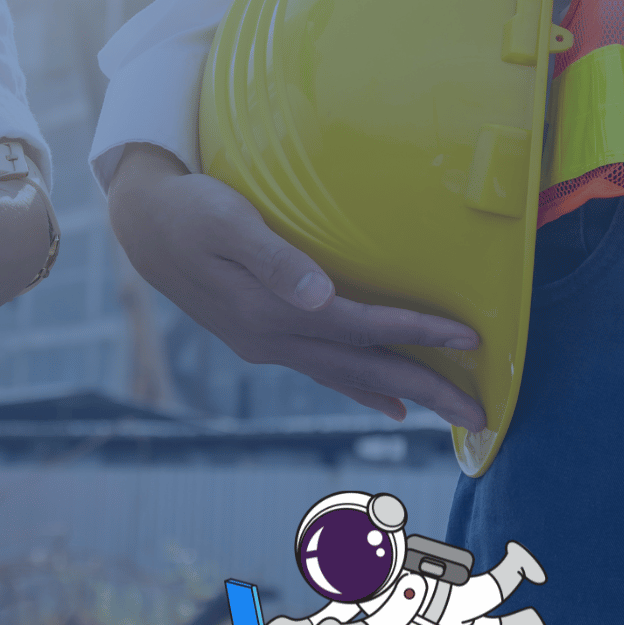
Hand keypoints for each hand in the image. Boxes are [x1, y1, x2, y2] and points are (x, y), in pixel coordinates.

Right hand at [107, 144, 484, 429]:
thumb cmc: (190, 210)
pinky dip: (355, 388)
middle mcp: (270, 339)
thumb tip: (322, 296)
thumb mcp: (227, 222)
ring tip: (440, 412)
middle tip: (480, 415)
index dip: (416, 334)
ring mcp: (264, 345)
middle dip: (424, 389)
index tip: (470, 340)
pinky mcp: (258, 339)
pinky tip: (380, 399)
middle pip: (361, 368)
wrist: (142, 227)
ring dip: (396, 394)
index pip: (360, 327)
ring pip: (343, 377)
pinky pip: (320, 371)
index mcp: (270, 310)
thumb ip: (274, 259)